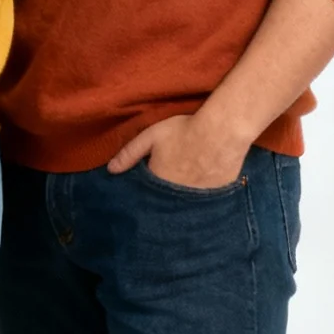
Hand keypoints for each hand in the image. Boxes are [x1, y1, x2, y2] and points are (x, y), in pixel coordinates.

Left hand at [108, 113, 249, 189]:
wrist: (222, 132)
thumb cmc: (183, 131)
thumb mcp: (150, 137)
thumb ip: (129, 154)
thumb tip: (110, 170)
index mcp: (159, 181)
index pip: (146, 194)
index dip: (145, 190)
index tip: (145, 186)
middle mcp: (177, 195)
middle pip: (165, 200)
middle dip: (162, 197)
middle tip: (165, 186)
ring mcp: (199, 197)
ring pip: (185, 202)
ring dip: (181, 198)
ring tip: (183, 184)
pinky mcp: (218, 194)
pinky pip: (205, 200)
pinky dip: (201, 196)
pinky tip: (201, 185)